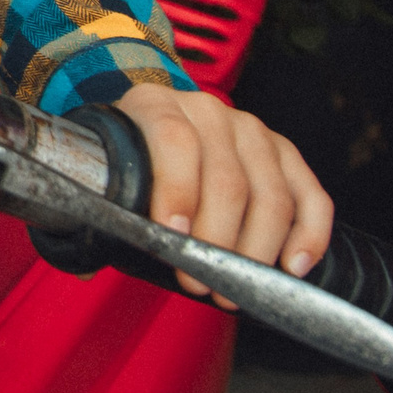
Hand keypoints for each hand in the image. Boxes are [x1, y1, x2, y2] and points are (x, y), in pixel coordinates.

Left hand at [114, 82, 330, 306]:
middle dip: (216, 240)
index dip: (176, 189)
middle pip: (227, 177)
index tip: (174, 236)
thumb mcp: (107, 170)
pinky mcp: (283, 153)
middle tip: (201, 283)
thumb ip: (98, 210)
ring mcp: (250, 129)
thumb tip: (83, 265)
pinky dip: (308, 233)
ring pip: (270, 193)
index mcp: (153, 104)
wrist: (155, 123)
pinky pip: (309, 194)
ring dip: (256, 250)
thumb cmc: (129, 158)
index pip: (172, 140)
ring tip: (235, 288)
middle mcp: (206, 111)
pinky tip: (294, 266)